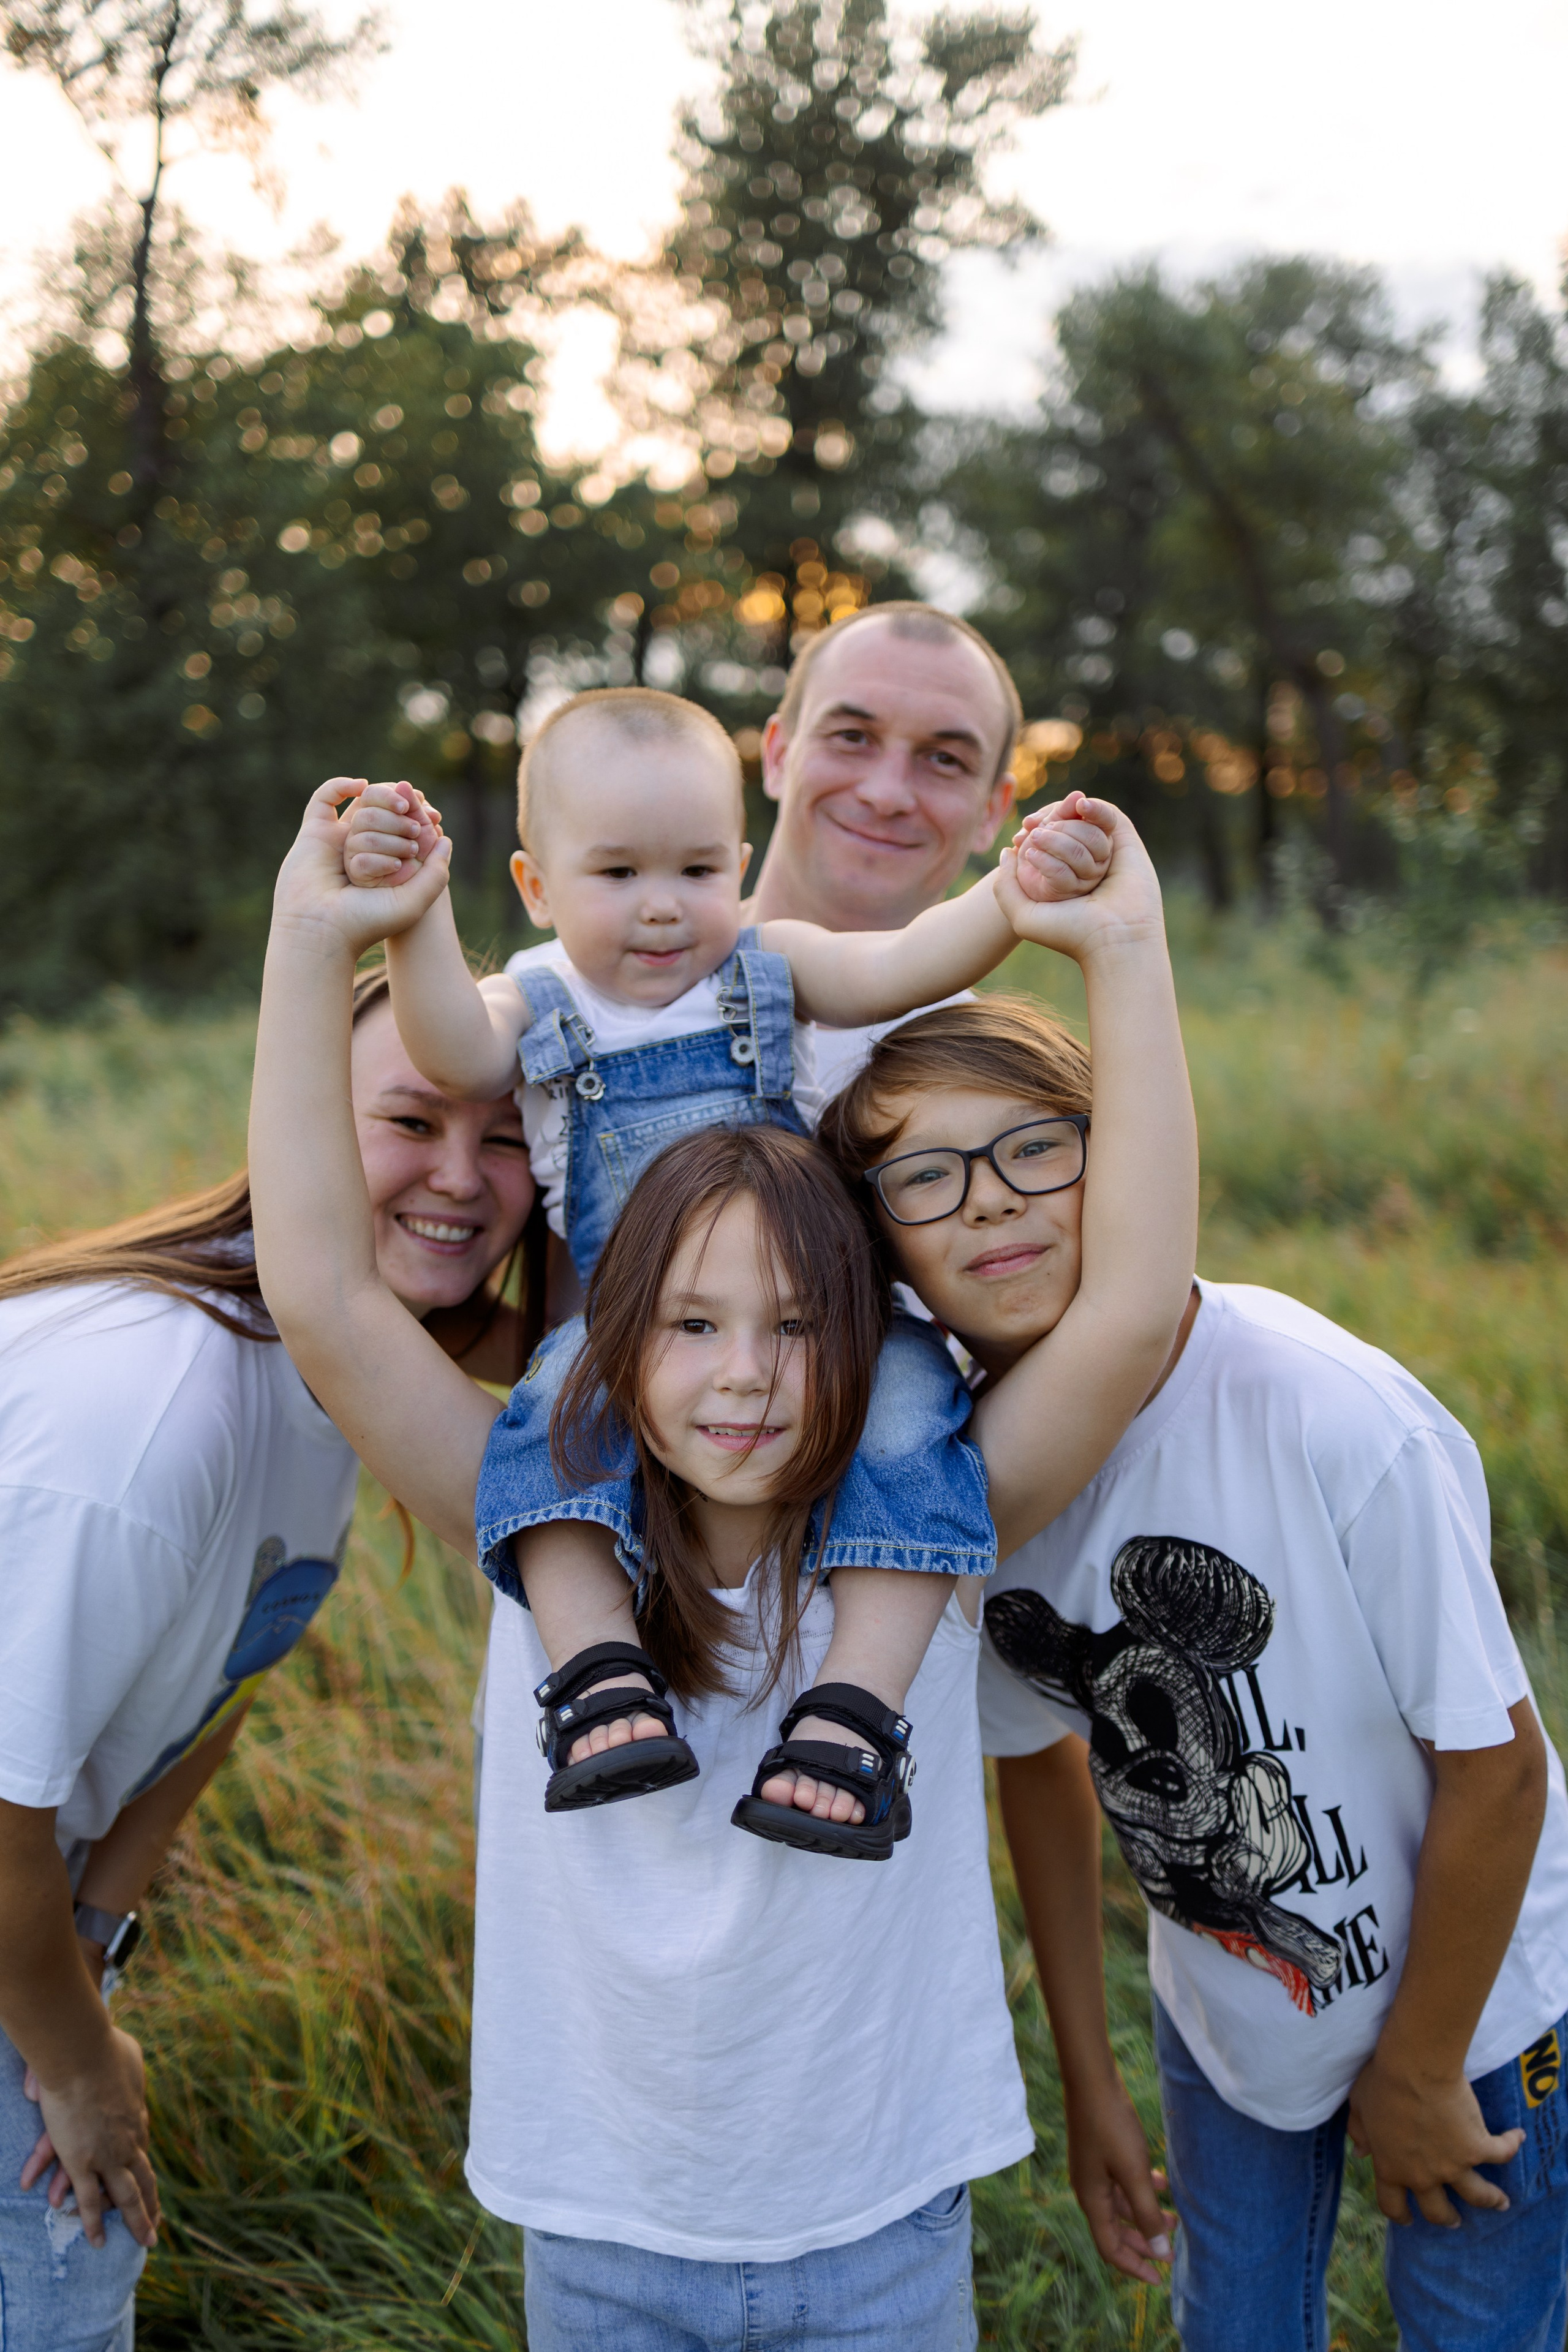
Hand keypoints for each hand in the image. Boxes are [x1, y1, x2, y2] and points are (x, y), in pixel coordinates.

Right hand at [22, 2027, 159, 2249]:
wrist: (82, 2055)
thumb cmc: (101, 2046)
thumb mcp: (126, 2051)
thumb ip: (125, 2062)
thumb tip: (122, 2057)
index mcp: (137, 2116)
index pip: (142, 2147)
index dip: (144, 2166)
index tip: (148, 2182)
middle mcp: (129, 2139)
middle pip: (144, 2178)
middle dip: (151, 2204)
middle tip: (158, 2226)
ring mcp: (108, 2154)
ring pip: (127, 2196)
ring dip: (137, 2220)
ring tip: (146, 2241)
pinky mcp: (83, 2162)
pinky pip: (91, 2201)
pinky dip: (95, 2223)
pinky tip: (99, 2242)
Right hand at [272, 778, 452, 958]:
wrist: (323, 931)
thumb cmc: (368, 922)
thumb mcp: (416, 900)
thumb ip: (436, 872)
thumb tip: (444, 837)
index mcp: (384, 864)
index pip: (404, 826)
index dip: (419, 816)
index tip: (434, 817)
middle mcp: (361, 850)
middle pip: (385, 813)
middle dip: (404, 818)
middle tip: (415, 830)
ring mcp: (337, 840)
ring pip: (364, 807)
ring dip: (384, 813)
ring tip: (399, 830)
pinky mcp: (313, 833)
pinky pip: (325, 797)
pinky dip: (341, 785)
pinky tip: (361, 787)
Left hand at [995, 799, 1162, 958]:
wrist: (1112, 939)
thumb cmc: (1069, 933)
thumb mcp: (1022, 915)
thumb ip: (1005, 886)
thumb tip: (1008, 850)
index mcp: (1064, 877)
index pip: (1046, 838)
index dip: (1033, 830)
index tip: (1021, 834)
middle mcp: (1085, 863)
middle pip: (1062, 826)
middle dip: (1046, 827)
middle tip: (1033, 835)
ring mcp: (1106, 852)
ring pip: (1080, 822)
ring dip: (1064, 827)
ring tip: (1049, 837)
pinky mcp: (1126, 842)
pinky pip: (1107, 814)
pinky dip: (1093, 807)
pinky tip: (1079, 807)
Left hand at [1011, 792, 1114, 900]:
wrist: (1023, 873)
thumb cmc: (1041, 844)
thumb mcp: (1047, 822)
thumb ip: (1061, 810)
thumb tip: (1077, 795)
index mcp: (1098, 835)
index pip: (1108, 820)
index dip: (1097, 810)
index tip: (1080, 804)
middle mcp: (1100, 857)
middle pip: (1093, 837)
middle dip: (1064, 827)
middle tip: (1040, 828)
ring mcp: (1087, 876)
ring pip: (1078, 855)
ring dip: (1051, 842)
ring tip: (1033, 837)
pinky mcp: (1070, 890)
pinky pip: (1061, 873)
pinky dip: (1043, 860)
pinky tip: (1030, 855)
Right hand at [1064, 2072, 1174, 2285]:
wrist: (1092, 2080)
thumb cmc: (1111, 2126)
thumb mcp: (1133, 2173)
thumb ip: (1147, 2213)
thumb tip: (1160, 2253)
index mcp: (1091, 2200)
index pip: (1110, 2248)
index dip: (1135, 2267)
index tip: (1161, 2279)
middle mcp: (1089, 2189)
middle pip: (1116, 2230)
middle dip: (1144, 2244)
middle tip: (1173, 2254)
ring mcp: (1094, 2170)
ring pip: (1122, 2205)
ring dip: (1147, 2215)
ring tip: (1176, 2218)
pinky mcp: (1102, 2152)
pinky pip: (1122, 2182)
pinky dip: (1142, 2189)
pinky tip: (1161, 2182)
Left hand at [1348, 2043, 1523, 2225]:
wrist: (1414, 2068)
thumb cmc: (1381, 2083)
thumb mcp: (1358, 2107)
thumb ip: (1359, 2133)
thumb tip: (1359, 2152)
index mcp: (1391, 2168)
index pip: (1392, 2204)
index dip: (1400, 2214)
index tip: (1408, 2219)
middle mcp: (1423, 2175)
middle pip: (1438, 2211)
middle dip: (1447, 2218)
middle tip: (1455, 2220)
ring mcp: (1453, 2165)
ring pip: (1477, 2195)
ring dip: (1490, 2200)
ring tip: (1500, 2202)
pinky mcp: (1476, 2147)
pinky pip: (1501, 2153)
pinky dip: (1511, 2145)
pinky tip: (1517, 2137)